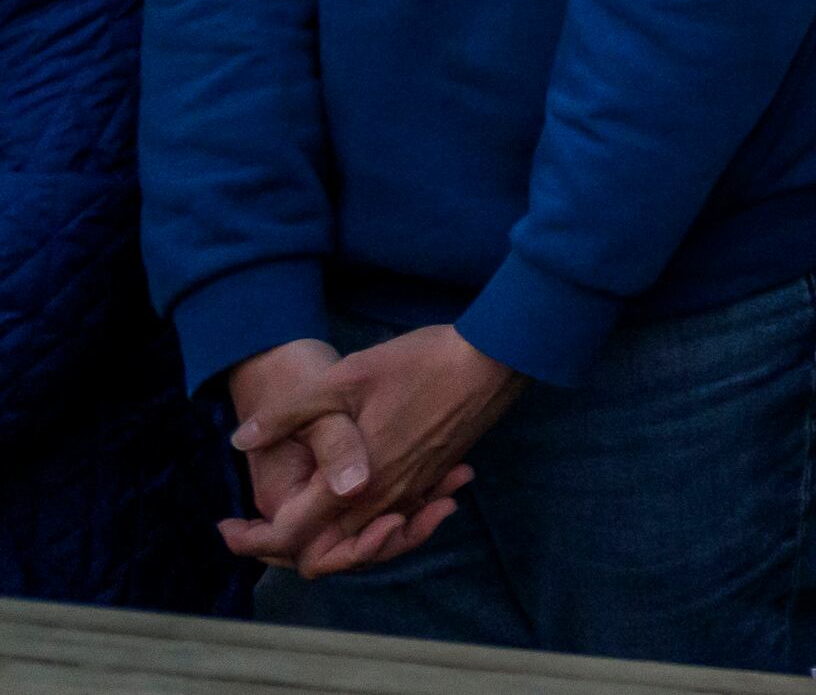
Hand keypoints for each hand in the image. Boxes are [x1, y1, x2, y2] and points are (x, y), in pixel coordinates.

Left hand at [222, 329, 504, 578]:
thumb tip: (240, 440)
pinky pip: (393, 520)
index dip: (251, 541)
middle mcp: (382, 501)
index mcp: (352, 485)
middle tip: (256, 522)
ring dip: (328, 535)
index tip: (226, 527)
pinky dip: (368, 519)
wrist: (493, 358)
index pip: (291, 539)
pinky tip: (355, 487)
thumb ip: (289, 413)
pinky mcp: (432, 481)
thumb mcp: (343, 378)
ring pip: (360, 541)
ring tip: (302, 506)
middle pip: (325, 553)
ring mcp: (411, 493)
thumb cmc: (418, 365)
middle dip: (285, 546)